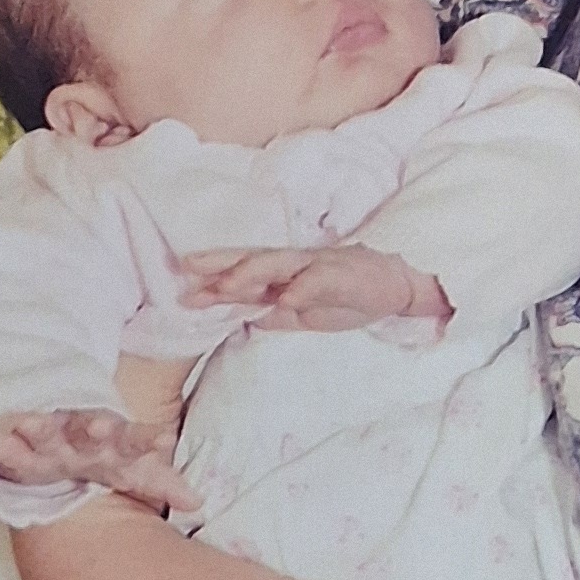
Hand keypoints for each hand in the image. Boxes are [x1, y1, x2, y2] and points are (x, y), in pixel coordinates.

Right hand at [0, 405, 201, 514]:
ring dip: (36, 425)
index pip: (134, 440)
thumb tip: (198, 501)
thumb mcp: (130, 468)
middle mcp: (78, 435)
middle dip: (92, 426)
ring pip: (42, 428)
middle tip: (100, 425)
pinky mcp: (12, 446)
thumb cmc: (99, 457)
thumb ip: (161, 481)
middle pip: (87, 428)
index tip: (164, 440)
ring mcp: (45, 437)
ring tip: (27, 423)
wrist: (54, 437)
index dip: (147, 441)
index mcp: (111, 440)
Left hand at [177, 243, 452, 334]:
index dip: (213, 280)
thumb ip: (276, 315)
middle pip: (250, 259)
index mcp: (283, 276)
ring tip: (227, 284)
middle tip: (188, 269)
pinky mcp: (342, 274)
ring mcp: (316, 266)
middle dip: (220, 264)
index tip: (183, 291)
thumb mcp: (305, 315)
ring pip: (278, 264)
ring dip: (251, 273)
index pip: (243, 275)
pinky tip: (286, 297)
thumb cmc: (349, 297)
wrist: (396, 285)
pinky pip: (318, 280)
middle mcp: (294, 265)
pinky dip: (302, 288)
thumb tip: (243, 320)